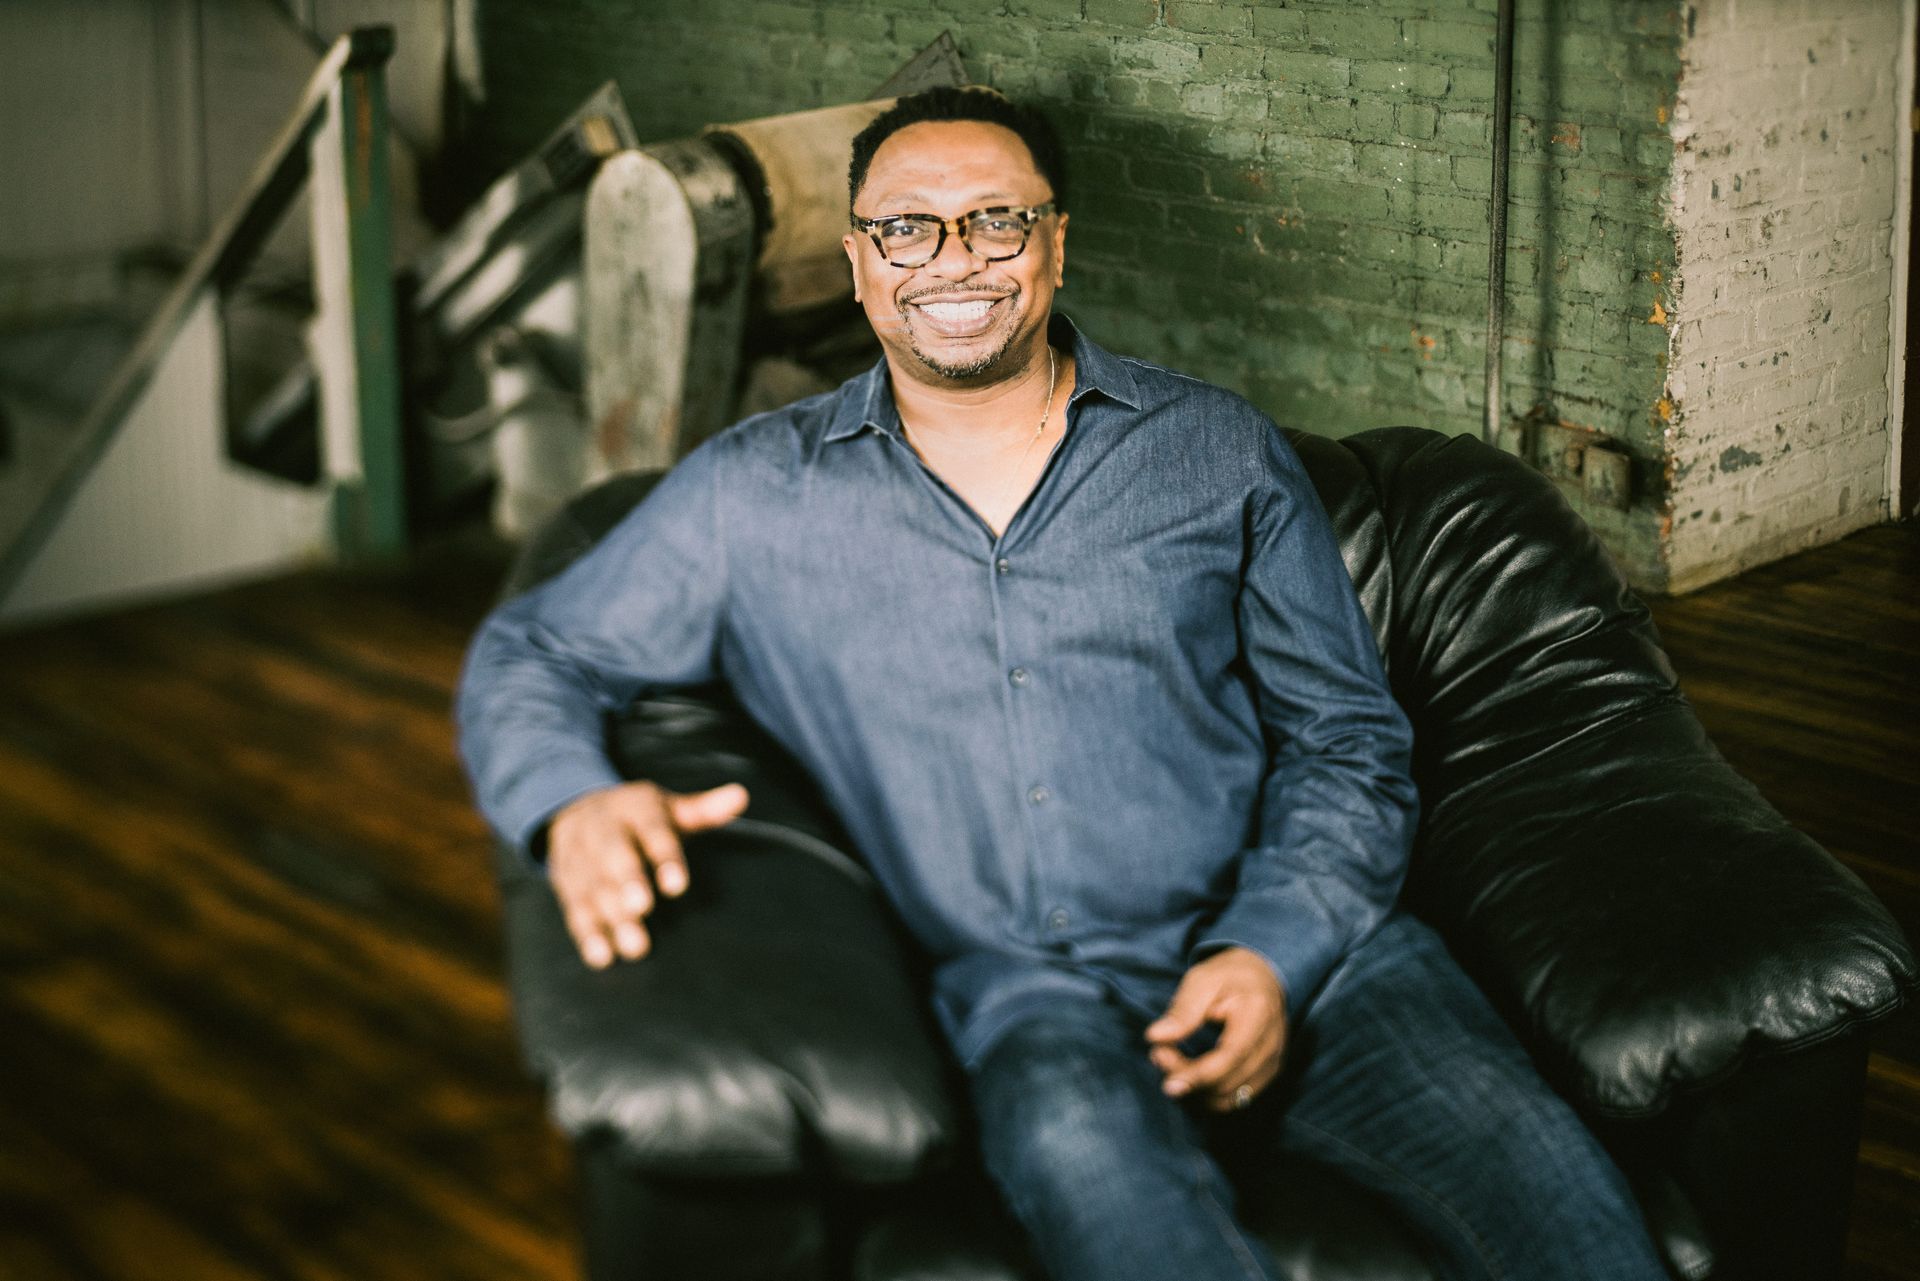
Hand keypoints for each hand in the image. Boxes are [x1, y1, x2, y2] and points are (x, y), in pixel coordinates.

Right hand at [546, 780, 748, 967]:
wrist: (574, 807)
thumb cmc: (638, 816)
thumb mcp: (669, 807)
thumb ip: (703, 809)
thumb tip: (741, 797)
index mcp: (634, 808)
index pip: (651, 830)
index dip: (664, 857)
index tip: (677, 886)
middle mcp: (601, 828)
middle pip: (613, 855)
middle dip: (627, 881)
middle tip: (642, 908)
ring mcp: (578, 854)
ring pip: (592, 885)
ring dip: (611, 916)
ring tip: (635, 947)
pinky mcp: (563, 881)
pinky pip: (572, 906)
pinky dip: (586, 933)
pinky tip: (602, 956)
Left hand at [1144, 947, 1287, 1112]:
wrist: (1262, 978)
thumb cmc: (1228, 976)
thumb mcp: (1201, 981)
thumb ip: (1181, 1011)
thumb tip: (1155, 1037)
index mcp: (1258, 1015)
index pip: (1230, 1058)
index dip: (1196, 1073)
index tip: (1162, 1068)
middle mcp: (1272, 1046)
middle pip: (1226, 1083)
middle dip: (1186, 1077)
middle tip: (1158, 1054)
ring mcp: (1273, 1064)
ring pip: (1229, 1099)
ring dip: (1194, 1091)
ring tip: (1170, 1062)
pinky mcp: (1266, 1076)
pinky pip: (1235, 1100)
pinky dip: (1207, 1095)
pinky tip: (1188, 1073)